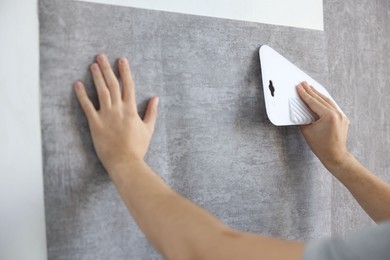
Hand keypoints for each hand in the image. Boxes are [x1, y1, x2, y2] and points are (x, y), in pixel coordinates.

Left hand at [74, 54, 158, 174]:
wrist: (125, 162)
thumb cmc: (137, 147)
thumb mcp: (148, 129)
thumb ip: (151, 112)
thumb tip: (156, 98)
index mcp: (131, 109)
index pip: (128, 85)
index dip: (125, 71)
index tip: (122, 60)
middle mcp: (118, 109)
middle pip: (112, 84)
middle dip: (107, 69)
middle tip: (101, 56)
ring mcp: (106, 115)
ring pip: (101, 91)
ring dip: (96, 76)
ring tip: (93, 65)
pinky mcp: (95, 123)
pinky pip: (87, 106)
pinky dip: (82, 94)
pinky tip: (77, 84)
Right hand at [297, 82, 350, 167]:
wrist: (335, 155)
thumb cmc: (321, 146)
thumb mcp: (307, 131)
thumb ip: (303, 118)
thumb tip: (300, 111)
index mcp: (328, 116)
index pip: (313, 102)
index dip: (304, 94)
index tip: (299, 87)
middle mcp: (337, 113)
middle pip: (321, 98)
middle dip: (311, 91)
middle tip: (303, 83)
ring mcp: (341, 115)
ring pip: (328, 101)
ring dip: (318, 94)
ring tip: (310, 88)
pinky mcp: (342, 118)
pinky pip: (332, 106)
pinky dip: (325, 101)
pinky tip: (320, 98)